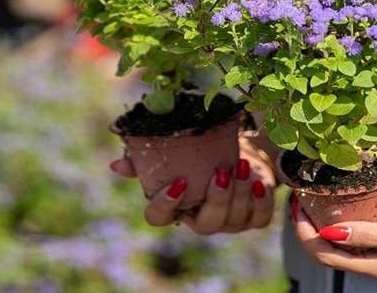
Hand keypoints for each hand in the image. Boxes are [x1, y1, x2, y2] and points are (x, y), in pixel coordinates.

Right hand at [110, 142, 276, 234]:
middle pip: (206, 225)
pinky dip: (261, 201)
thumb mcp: (175, 152)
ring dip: (239, 193)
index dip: (165, 206)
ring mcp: (228, 222)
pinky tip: (259, 182)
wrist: (236, 151)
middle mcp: (200, 219)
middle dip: (216, 201)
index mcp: (175, 206)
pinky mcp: (253, 218)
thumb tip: (116, 165)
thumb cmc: (199, 153)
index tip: (178, 183)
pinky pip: (259, 219)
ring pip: (234, 219)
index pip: (158, 218)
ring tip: (242, 166)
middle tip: (221, 173)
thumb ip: (145, 158)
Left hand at [292, 192, 376, 279]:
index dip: (305, 233)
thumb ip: (369, 235)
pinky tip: (337, 197)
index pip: (325, 255)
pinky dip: (341, 214)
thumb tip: (328, 235)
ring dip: (321, 221)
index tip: (296, 206)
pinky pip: (356, 227)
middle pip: (327, 249)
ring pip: (339, 238)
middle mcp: (376, 261)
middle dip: (308, 227)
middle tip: (298, 198)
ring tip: (310, 196)